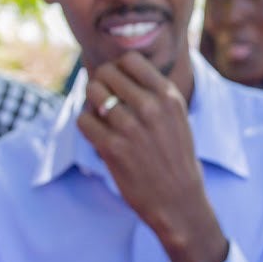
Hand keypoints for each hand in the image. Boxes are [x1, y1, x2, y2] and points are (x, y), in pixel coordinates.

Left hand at [77, 54, 228, 261]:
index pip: (130, 60)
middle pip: (107, 73)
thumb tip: (122, 70)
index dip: (118, 69)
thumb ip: (155, 93)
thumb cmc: (176, 159)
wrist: (179, 201)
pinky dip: (86, 124)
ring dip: (92, 103)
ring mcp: (130, 127)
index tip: (118, 82)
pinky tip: (97, 134)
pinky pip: (84, 120)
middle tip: (104, 100)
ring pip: (93, 93)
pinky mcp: (113, 148)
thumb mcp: (177, 117)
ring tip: (100, 117)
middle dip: (101, 84)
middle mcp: (150, 107)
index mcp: (168, 96)